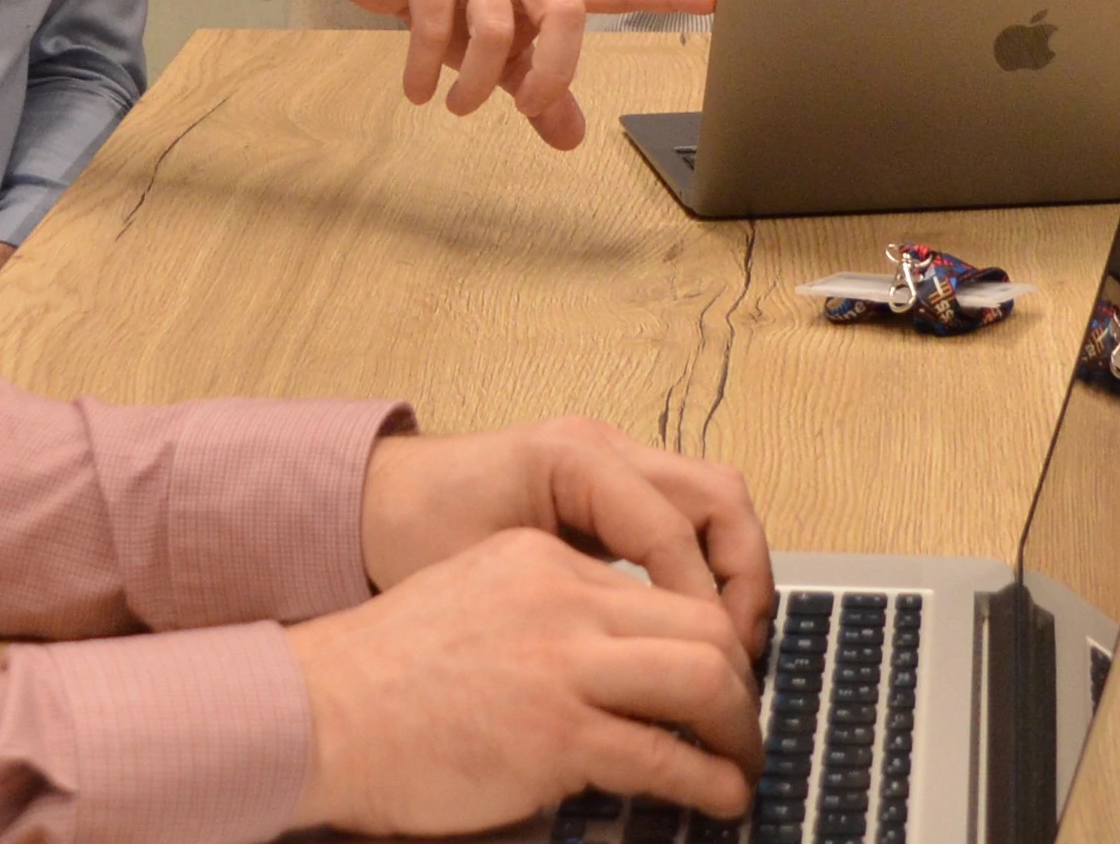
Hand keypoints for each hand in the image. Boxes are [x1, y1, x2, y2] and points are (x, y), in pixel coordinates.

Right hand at [259, 0, 717, 144]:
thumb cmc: (448, 2)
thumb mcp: (498, 55)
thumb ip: (535, 89)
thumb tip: (571, 138)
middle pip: (566, 8)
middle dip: (553, 67)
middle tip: (530, 106)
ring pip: (495, 22)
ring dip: (478, 78)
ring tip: (458, 106)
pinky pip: (436, 19)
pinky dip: (425, 64)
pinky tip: (418, 91)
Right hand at [286, 529, 760, 832]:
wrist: (317, 714)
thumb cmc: (382, 678)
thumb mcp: (473, 602)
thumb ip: (541, 616)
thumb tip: (615, 665)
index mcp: (540, 559)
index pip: (660, 588)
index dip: (703, 642)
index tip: (714, 683)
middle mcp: (560, 598)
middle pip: (702, 626)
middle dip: (739, 682)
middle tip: (742, 726)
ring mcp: (561, 665)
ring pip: (704, 680)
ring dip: (739, 731)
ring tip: (742, 765)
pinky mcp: (555, 736)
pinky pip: (666, 756)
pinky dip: (710, 782)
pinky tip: (719, 798)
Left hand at [359, 417, 773, 654]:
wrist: (375, 504)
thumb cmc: (412, 540)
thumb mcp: (478, 579)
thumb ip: (559, 609)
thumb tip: (644, 665)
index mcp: (571, 459)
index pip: (671, 530)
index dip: (699, 605)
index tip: (707, 671)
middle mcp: (604, 447)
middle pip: (720, 496)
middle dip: (743, 578)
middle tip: (739, 656)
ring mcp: (616, 460)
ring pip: (718, 502)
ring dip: (736, 572)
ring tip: (727, 647)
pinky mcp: (617, 487)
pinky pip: (691, 517)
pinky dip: (709, 567)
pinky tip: (695, 627)